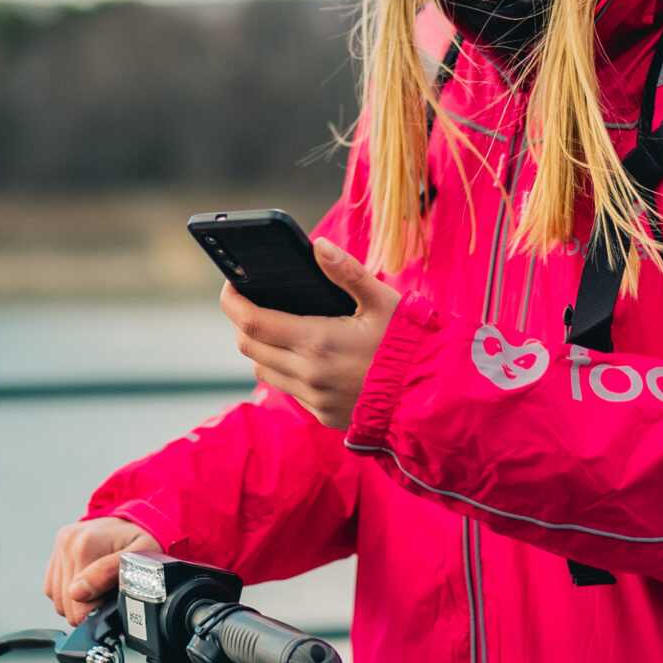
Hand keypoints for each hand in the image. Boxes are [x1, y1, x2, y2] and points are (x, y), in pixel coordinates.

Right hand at [44, 516, 159, 626]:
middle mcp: (68, 542)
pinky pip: (51, 589)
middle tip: (108, 596)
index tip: (112, 604)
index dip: (96, 611)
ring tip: (99, 590)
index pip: (77, 602)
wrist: (136, 523)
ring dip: (76, 602)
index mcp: (85, 543)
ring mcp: (60, 546)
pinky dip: (67, 594)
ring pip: (57, 599)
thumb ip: (108, 573)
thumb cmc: (142, 542)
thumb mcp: (138, 557)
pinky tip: (87, 585)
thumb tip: (76, 593)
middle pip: (66, 602)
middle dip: (87, 607)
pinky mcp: (56, 552)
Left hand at [220, 236, 403, 430]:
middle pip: (249, 347)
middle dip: (243, 322)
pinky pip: (288, 390)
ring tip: (278, 327)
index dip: (232, 302)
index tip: (231, 285)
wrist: (431, 397)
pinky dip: (284, 370)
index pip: (251, 322)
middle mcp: (308, 374)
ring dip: (261, 349)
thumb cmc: (409, 344)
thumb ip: (348, 272)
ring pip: (263, 371)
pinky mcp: (322, 415)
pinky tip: (304, 355)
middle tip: (254, 301)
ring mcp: (314, 399)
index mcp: (317, 342)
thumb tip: (318, 246)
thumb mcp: (384, 302)